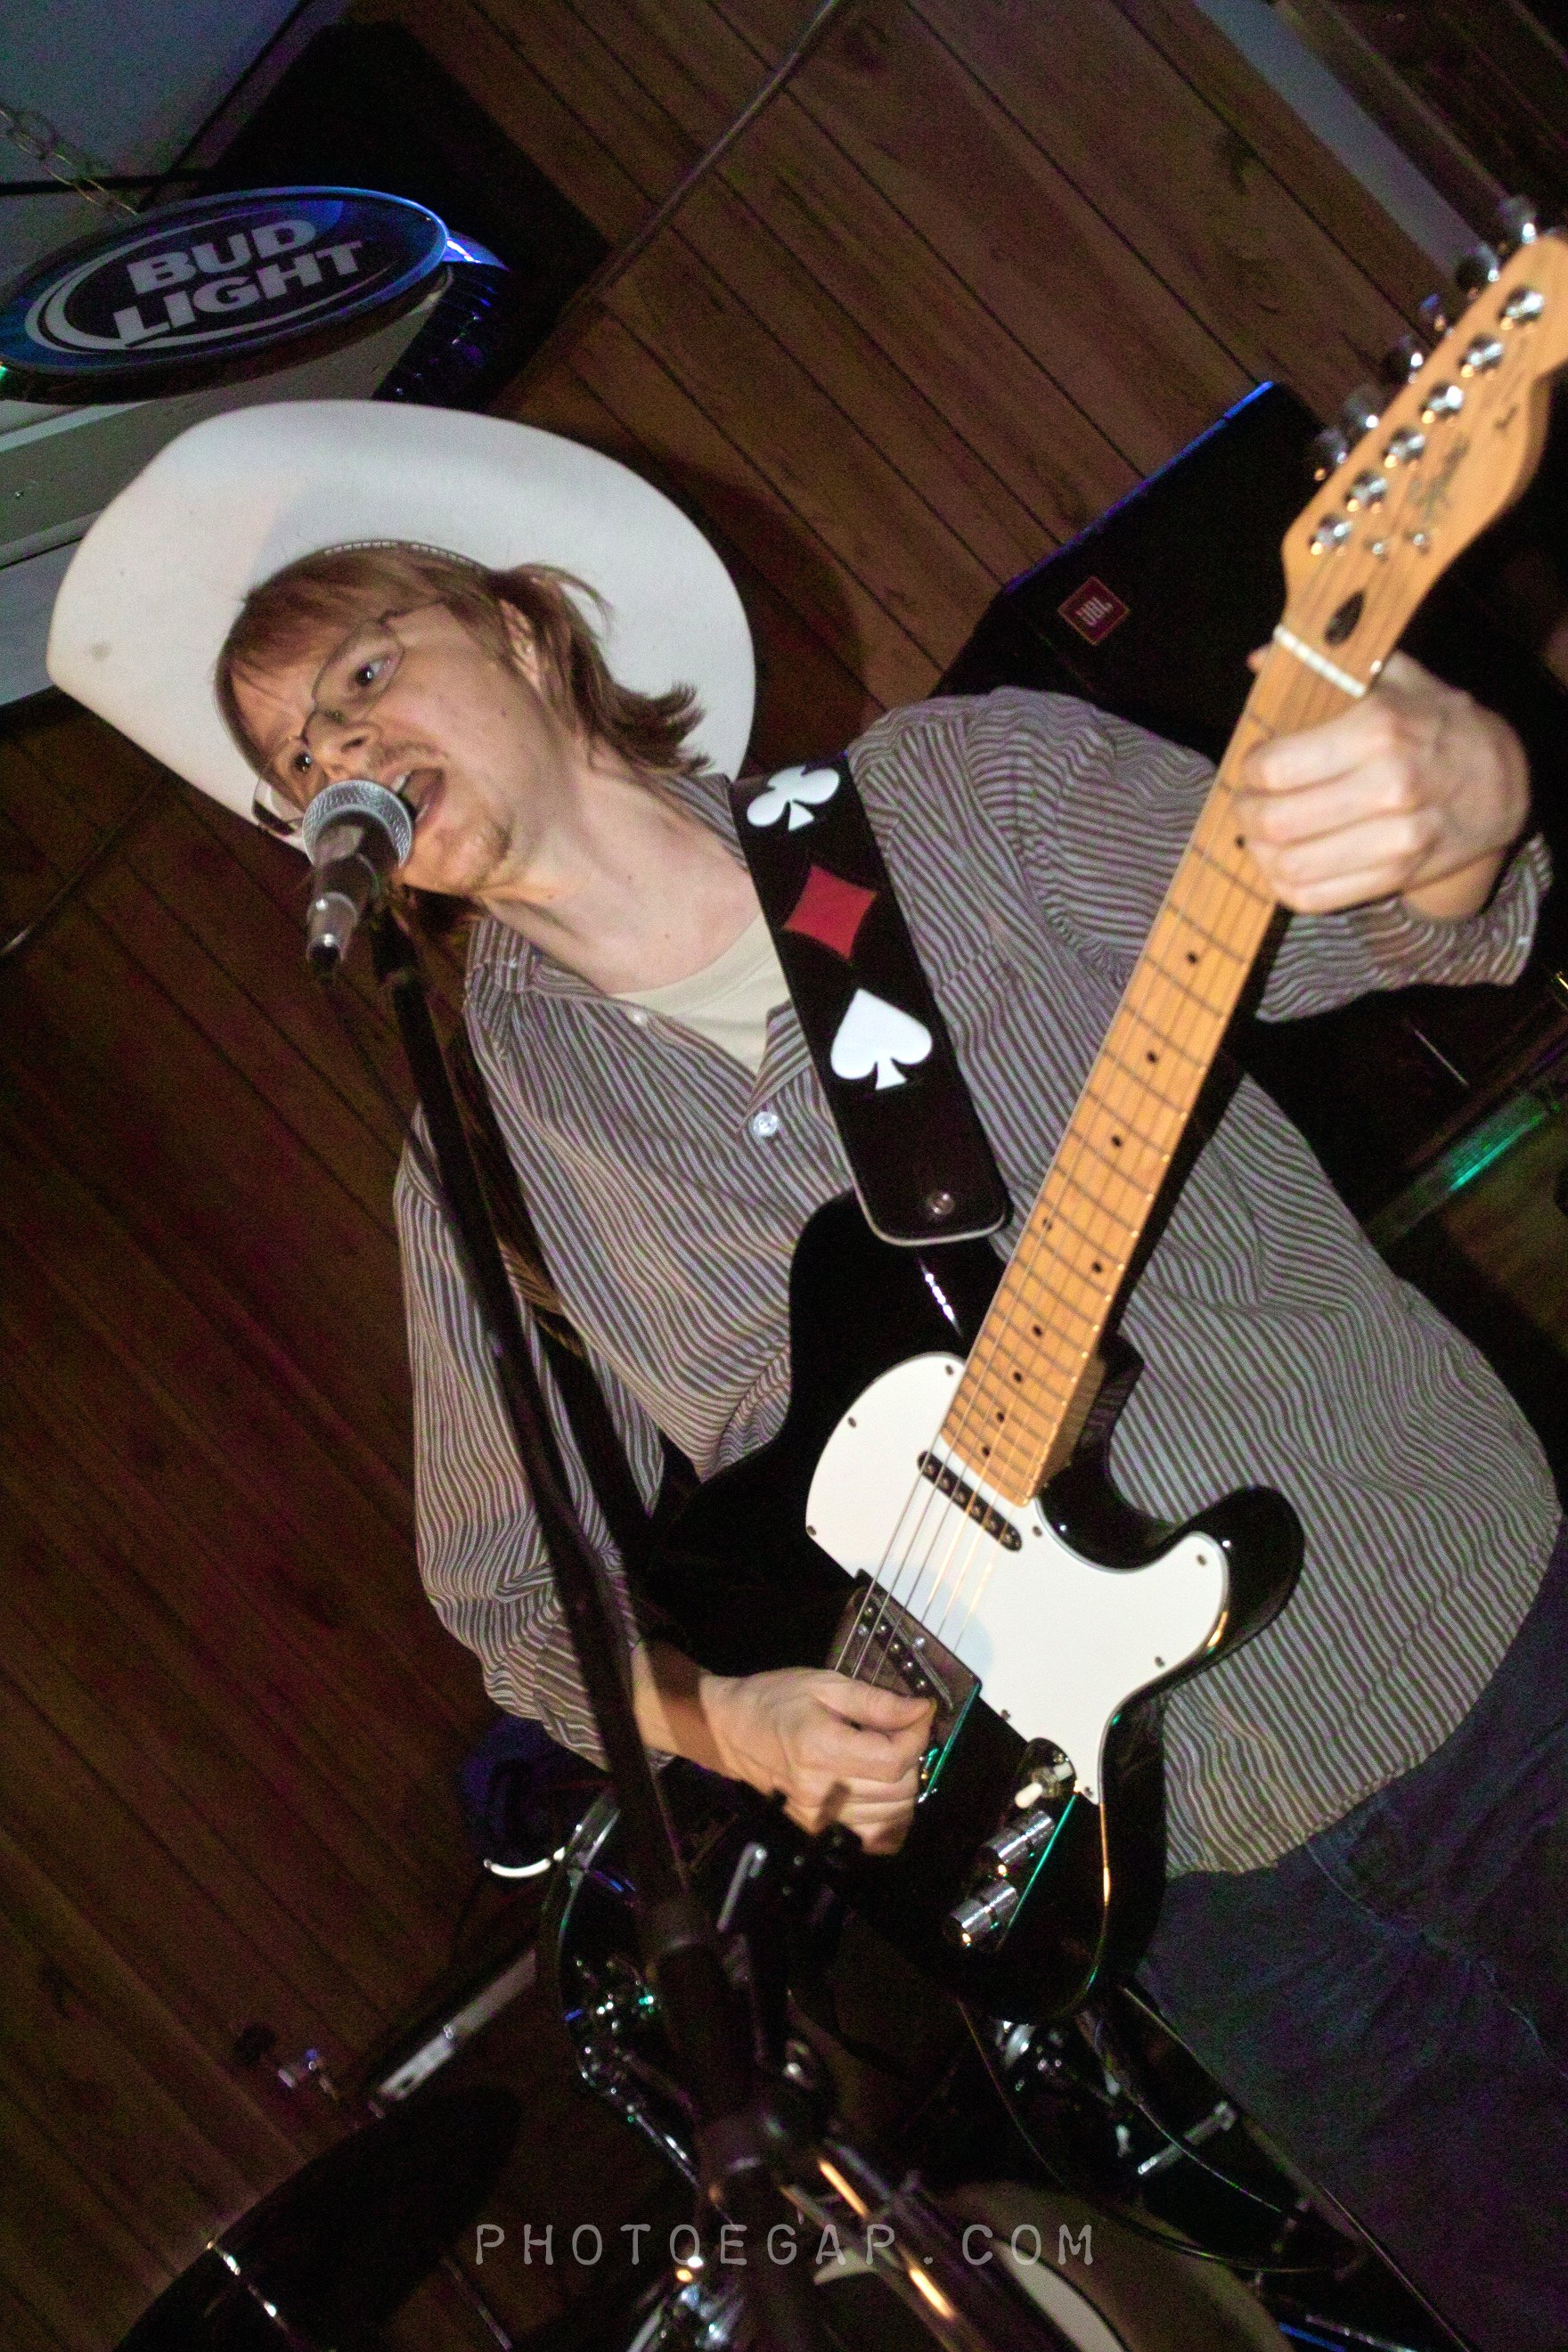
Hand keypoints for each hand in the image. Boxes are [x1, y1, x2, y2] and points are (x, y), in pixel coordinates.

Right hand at [701, 1666, 933, 1854]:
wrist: (729, 1731)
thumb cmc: (775, 1700)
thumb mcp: (825, 1685)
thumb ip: (877, 1702)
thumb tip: (922, 1711)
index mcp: (821, 1749)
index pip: (893, 1760)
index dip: (917, 1737)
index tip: (919, 1715)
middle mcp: (821, 1791)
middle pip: (898, 1790)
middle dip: (912, 1758)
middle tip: (898, 1733)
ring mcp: (818, 1818)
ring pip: (892, 1816)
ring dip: (903, 1787)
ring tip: (885, 1759)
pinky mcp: (816, 1831)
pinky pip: (873, 1838)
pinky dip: (891, 1820)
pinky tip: (883, 1795)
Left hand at [1234, 651, 1529, 919]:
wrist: (1501, 784)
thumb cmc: (1435, 724)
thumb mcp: (1394, 677)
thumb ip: (1326, 664)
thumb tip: (1259, 657)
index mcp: (1379, 730)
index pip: (1276, 767)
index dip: (1250, 770)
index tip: (1254, 765)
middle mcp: (1389, 788)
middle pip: (1277, 822)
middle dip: (1245, 813)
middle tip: (1246, 803)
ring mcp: (1396, 840)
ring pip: (1290, 866)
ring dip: (1258, 852)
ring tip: (1258, 834)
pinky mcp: (1396, 878)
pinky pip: (1314, 897)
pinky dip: (1283, 884)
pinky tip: (1282, 862)